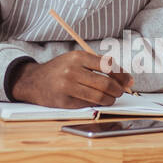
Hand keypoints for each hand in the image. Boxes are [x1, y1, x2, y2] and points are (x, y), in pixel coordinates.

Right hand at [9, 50, 133, 108]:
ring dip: (110, 100)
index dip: (121, 75)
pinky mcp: (64, 102)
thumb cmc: (60, 70)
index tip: (128, 81)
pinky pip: (88, 105)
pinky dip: (96, 104)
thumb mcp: (77, 60)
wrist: (34, 81)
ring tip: (110, 98)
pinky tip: (94, 101)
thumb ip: (99, 66)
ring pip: (99, 97)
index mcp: (77, 57)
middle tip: (120, 92)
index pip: (108, 65)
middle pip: (106, 84)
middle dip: (118, 90)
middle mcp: (72, 71)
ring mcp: (67, 87)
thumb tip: (127, 80)